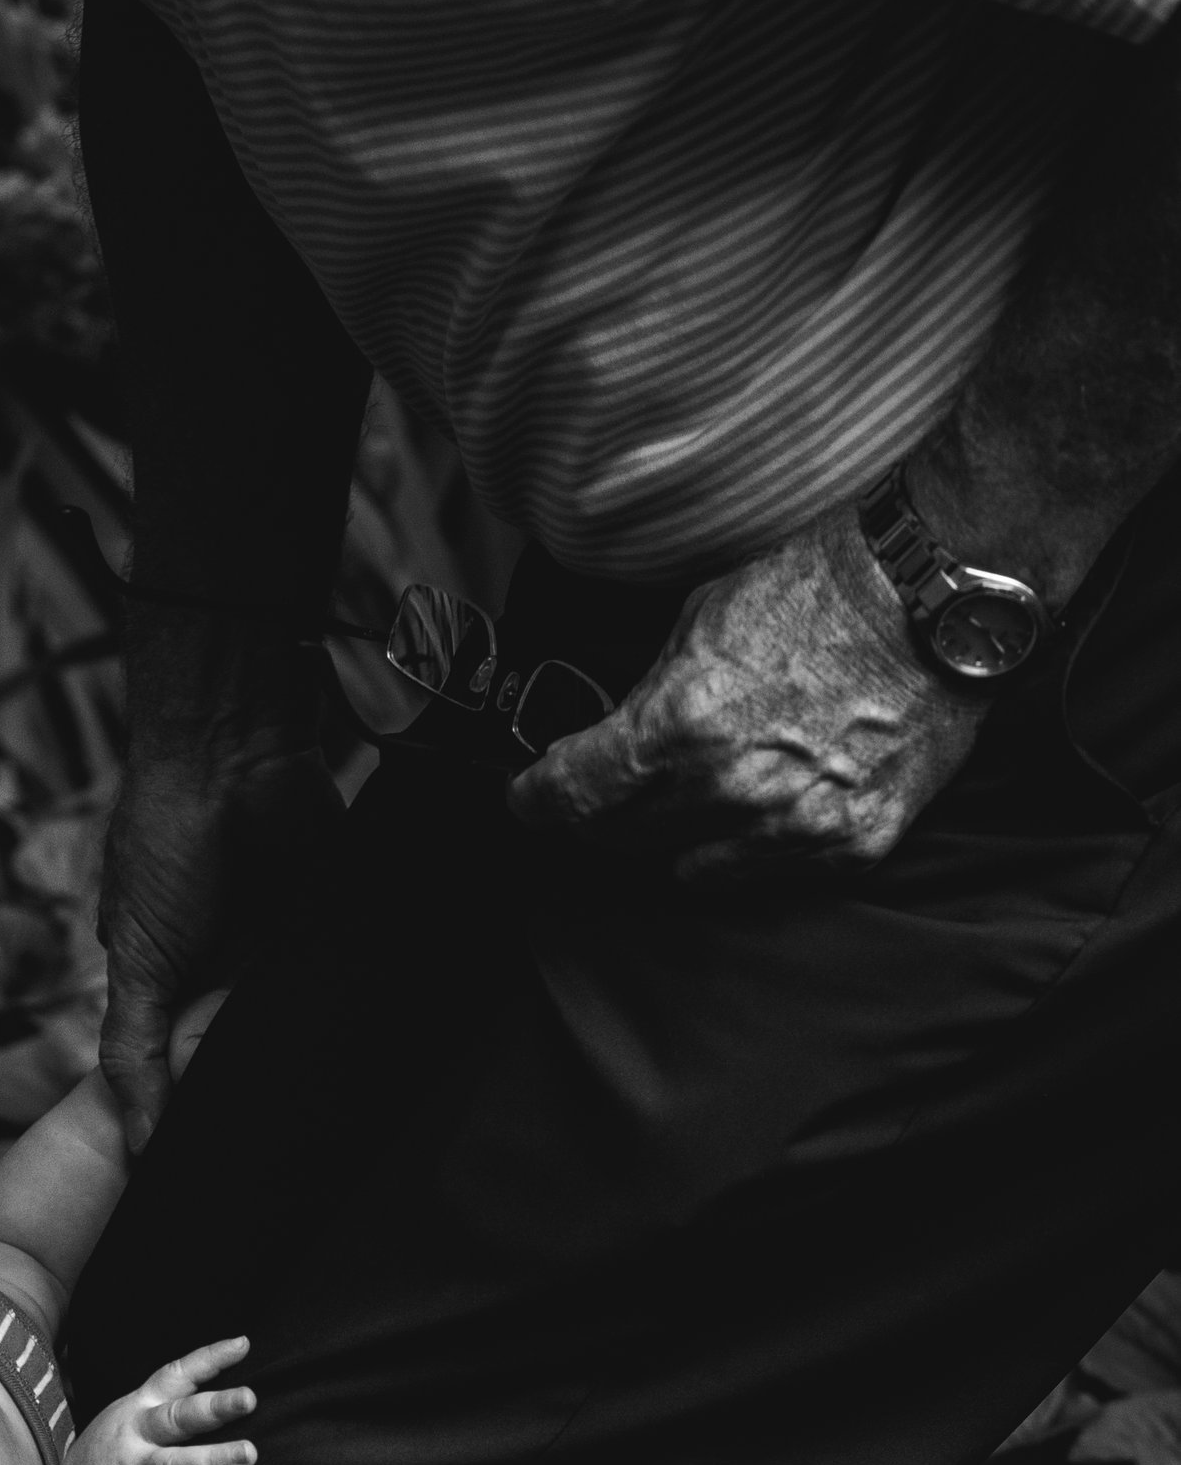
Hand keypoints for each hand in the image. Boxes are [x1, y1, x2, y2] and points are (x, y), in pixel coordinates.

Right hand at [62, 1336, 256, 1464]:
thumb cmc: (114, 1454)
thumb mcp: (130, 1415)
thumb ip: (169, 1400)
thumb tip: (231, 1380)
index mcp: (139, 1408)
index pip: (175, 1375)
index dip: (208, 1359)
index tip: (243, 1345)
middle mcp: (137, 1439)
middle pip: (177, 1419)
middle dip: (213, 1408)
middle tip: (249, 1398)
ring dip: (212, 1460)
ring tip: (248, 1454)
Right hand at [97, 606, 336, 1150]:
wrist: (235, 754)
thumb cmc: (165, 845)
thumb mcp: (136, 965)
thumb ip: (134, 1053)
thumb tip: (142, 1143)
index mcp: (174, 983)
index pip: (191, 1066)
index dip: (206, 1113)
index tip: (224, 1170)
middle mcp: (231, 970)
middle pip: (251, 1053)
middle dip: (262, 1092)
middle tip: (286, 1157)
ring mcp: (286, 950)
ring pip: (302, 1028)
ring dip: (311, 1057)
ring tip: (331, 1120)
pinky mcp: (335, 928)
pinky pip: (349, 984)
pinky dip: (354, 1012)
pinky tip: (368, 1055)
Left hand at [508, 509, 984, 885]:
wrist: (937, 595)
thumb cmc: (821, 589)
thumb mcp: (700, 620)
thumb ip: (649, 697)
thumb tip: (612, 740)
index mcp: (676, 727)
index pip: (567, 799)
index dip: (534, 802)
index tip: (528, 801)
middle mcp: (727, 790)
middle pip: (620, 841)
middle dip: (605, 816)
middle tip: (616, 792)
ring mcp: (791, 828)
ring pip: (689, 872)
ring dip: (682, 838)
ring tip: (707, 791)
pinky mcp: (849, 847)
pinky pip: (768, 874)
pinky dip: (757, 847)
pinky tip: (775, 799)